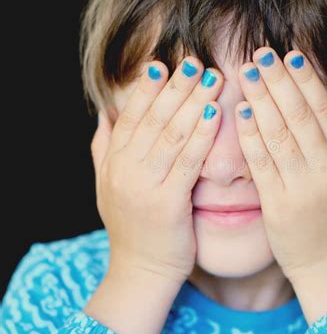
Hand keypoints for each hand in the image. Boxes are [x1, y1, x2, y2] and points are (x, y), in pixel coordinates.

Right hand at [91, 57, 222, 285]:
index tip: (163, 65)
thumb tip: (103, 116)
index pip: (130, 117)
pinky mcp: (168, 203)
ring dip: (193, 103)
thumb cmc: (132, 227)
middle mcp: (125, 170)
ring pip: (171, 135)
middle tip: (194, 61)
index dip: (147, 90)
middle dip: (175, 88)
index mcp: (113, 163)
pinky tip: (216, 114)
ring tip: (210, 79)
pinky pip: (187, 162)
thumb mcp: (106, 187)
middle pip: (153, 120)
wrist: (140, 271)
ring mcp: (145, 186)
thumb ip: (103, 150)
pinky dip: (201, 135)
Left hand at [235, 47, 326, 318]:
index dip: (307, 82)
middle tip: (262, 54)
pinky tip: (241, 112)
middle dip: (279, 82)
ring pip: (279, 135)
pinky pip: (261, 163)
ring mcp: (301, 187)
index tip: (292, 56)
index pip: (325, 111)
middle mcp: (326, 170)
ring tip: (247, 73)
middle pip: (299, 117)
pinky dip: (250, 136)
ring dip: (261, 100)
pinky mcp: (277, 204)